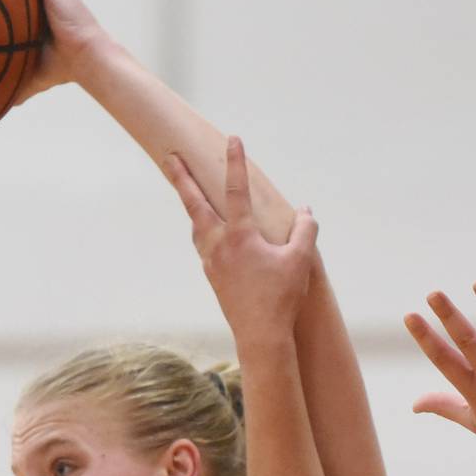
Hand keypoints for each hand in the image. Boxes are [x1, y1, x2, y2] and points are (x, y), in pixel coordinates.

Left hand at [165, 137, 317, 341]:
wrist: (260, 336)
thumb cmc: (281, 298)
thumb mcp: (301, 260)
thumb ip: (305, 230)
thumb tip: (305, 211)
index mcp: (240, 237)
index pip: (235, 191)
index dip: (235, 163)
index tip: (232, 139)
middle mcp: (219, 246)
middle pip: (194, 204)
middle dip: (182, 178)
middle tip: (169, 157)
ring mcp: (212, 262)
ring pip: (196, 226)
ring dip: (191, 205)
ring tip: (187, 191)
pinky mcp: (213, 277)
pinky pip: (204, 245)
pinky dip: (202, 230)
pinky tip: (207, 231)